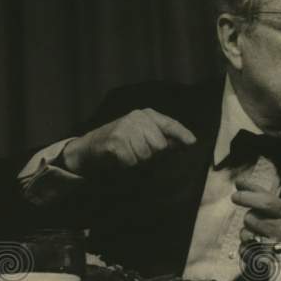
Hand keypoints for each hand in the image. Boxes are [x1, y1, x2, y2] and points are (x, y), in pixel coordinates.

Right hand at [62, 108, 195, 175]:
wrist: (88, 148)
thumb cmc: (120, 144)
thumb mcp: (142, 136)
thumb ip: (162, 138)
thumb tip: (186, 145)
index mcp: (147, 115)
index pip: (170, 124)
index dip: (182, 135)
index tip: (193, 143)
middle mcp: (137, 117)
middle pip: (160, 145)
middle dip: (153, 156)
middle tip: (139, 154)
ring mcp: (125, 127)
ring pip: (146, 155)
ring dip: (138, 161)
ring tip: (128, 156)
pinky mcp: (115, 140)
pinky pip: (132, 161)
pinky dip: (127, 165)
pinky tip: (120, 160)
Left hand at [232, 177, 280, 267]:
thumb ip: (260, 193)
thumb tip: (238, 182)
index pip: (266, 202)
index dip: (247, 197)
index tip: (235, 196)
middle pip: (251, 218)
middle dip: (250, 217)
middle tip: (260, 221)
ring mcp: (276, 248)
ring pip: (245, 234)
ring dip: (247, 232)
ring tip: (261, 234)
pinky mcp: (267, 262)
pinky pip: (244, 250)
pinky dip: (245, 247)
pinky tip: (257, 245)